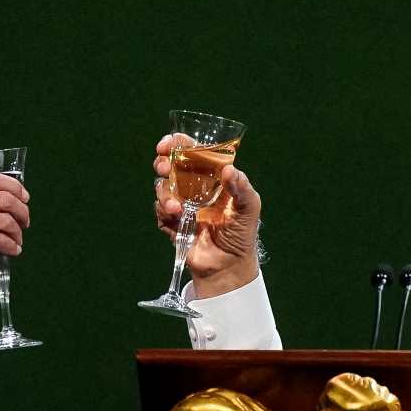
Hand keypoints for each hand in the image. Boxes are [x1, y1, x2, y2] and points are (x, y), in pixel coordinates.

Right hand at [0, 172, 30, 303]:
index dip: (14, 187)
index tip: (22, 196)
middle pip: (5, 198)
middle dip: (21, 210)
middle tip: (25, 220)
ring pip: (6, 220)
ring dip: (17, 231)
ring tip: (17, 239)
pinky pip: (1, 241)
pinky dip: (11, 247)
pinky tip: (13, 251)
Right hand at [152, 134, 261, 297]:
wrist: (229, 266)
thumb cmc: (242, 233)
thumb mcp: (249, 208)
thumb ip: (242, 188)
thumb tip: (228, 169)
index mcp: (211, 177)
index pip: (192, 153)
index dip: (178, 144)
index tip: (169, 143)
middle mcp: (193, 187)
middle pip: (171, 166)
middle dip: (163, 163)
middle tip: (164, 167)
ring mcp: (181, 205)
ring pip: (162, 187)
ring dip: (164, 193)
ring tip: (176, 207)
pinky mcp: (172, 223)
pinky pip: (160, 211)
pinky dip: (164, 210)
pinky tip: (175, 216)